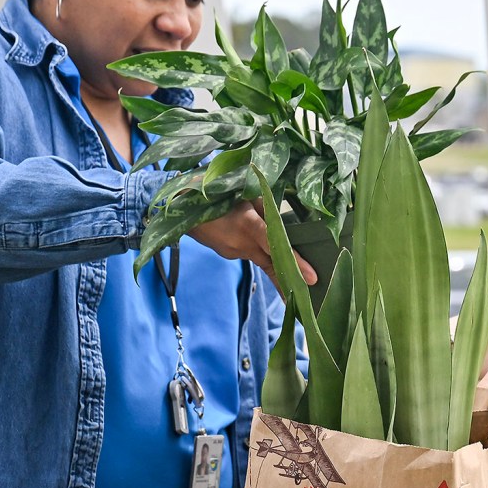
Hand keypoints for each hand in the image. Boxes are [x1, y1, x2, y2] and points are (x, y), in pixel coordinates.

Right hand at [190, 203, 317, 286]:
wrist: (176, 209)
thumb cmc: (211, 192)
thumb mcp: (241, 193)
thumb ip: (263, 208)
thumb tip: (281, 222)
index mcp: (247, 225)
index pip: (276, 245)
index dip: (294, 263)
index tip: (312, 279)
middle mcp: (241, 244)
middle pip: (272, 263)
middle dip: (288, 280)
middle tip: (308, 295)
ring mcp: (232, 252)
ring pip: (260, 256)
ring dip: (273, 259)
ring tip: (286, 264)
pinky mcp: (227, 253)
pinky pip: (248, 251)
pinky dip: (255, 247)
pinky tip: (247, 233)